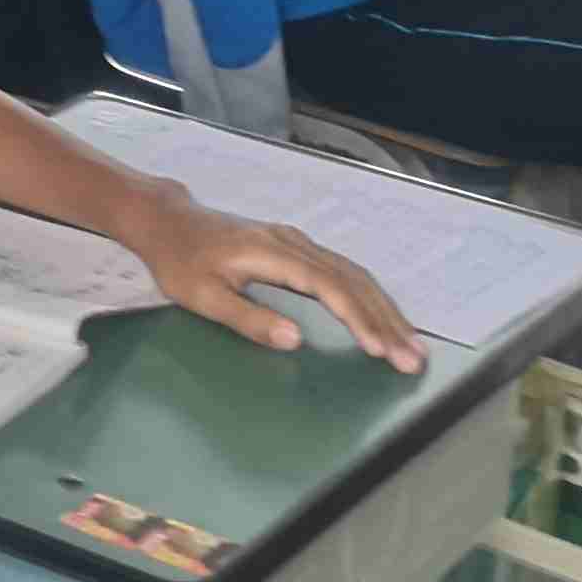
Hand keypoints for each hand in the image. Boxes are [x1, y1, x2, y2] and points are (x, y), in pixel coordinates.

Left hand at [133, 195, 424, 371]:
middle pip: (352, 280)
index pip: (329, 288)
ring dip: (384, 310)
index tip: (380, 350)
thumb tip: (295, 340)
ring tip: (410, 346)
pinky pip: (343, 272)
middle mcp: (294, 243)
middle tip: (413, 360)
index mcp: (273, 253)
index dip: (358, 319)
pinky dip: (368, 297)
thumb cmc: (180, 262)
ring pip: (353, 274)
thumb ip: (248, 319)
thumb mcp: (203, 297)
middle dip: (387, 321)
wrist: (168, 222)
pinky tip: (382, 318)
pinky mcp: (296, 248)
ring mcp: (297, 242)